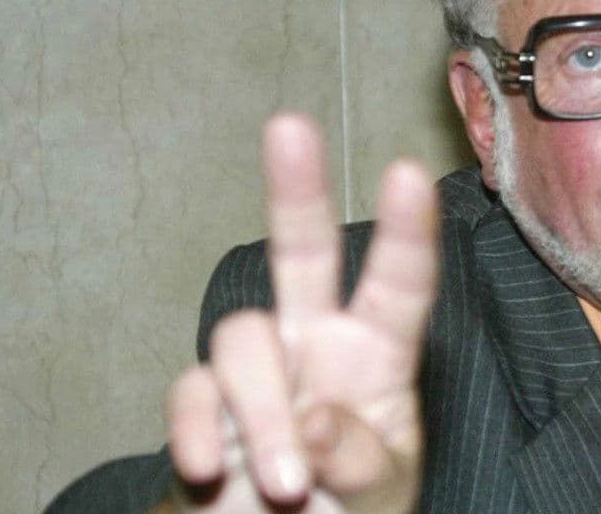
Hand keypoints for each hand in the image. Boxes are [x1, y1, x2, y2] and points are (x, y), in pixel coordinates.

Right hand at [163, 113, 438, 512]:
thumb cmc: (347, 509)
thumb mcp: (382, 495)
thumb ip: (365, 462)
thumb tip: (319, 417)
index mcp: (378, 356)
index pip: (399, 284)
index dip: (406, 231)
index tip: (409, 171)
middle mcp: (316, 345)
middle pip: (304, 252)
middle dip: (296, 190)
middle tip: (289, 124)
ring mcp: (258, 372)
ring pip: (243, 336)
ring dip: (262, 411)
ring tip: (285, 486)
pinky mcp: (203, 409)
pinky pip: (191, 392)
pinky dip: (199, 430)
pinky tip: (214, 469)